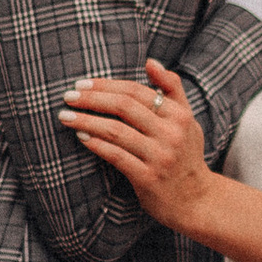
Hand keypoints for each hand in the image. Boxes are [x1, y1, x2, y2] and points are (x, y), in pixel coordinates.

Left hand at [62, 61, 212, 227]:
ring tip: (65, 116)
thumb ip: (172, 89)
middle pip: (124, 106)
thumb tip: (150, 61)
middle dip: (92, 99)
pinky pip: (116, 156)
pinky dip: (97, 145)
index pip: (136, 91)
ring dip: (87, 121)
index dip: (106, 85)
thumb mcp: (187, 119)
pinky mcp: (148, 178)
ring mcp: (160, 156)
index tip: (82, 83)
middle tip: (67, 96)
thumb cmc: (186, 155)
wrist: (196, 200)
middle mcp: (171, 133)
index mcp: (180, 115)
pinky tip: (81, 137)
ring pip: (116, 131)